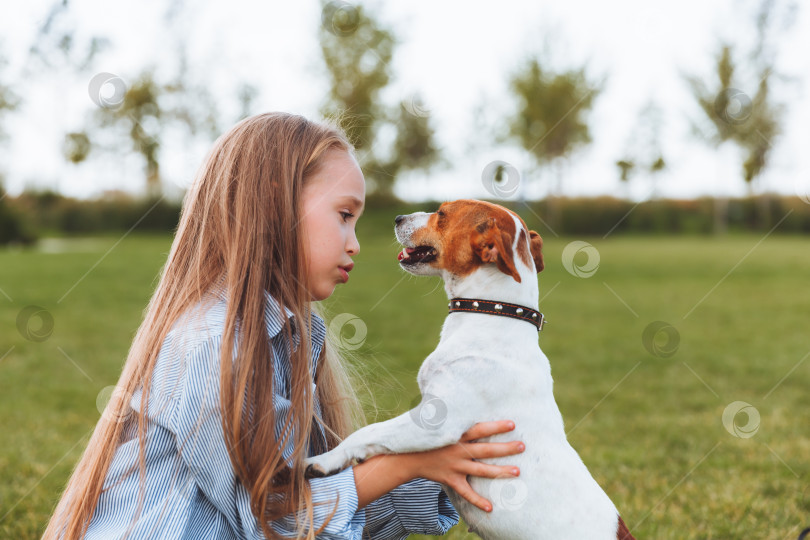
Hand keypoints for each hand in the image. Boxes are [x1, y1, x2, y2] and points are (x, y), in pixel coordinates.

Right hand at [401, 420, 524, 512]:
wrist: (407, 456)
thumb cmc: (426, 436)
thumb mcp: (437, 421)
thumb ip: (452, 413)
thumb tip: (462, 394)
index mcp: (456, 435)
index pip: (479, 429)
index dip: (495, 427)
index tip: (512, 424)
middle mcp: (458, 450)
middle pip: (486, 449)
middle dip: (505, 448)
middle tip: (523, 446)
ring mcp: (455, 466)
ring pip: (481, 470)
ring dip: (499, 472)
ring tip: (517, 471)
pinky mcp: (451, 479)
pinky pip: (466, 492)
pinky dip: (477, 500)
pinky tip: (491, 508)